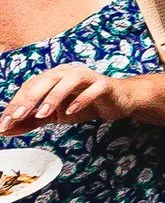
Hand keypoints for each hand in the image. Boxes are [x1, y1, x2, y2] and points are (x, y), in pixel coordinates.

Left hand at [0, 65, 132, 132]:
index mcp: (54, 77)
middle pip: (47, 79)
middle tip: (18, 115)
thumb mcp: (54, 115)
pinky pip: (93, 89)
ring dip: (54, 96)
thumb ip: (31, 120)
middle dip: (30, 97)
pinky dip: (81, 99)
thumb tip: (6, 130)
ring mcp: (88, 77)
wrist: (117, 101)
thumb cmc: (84, 104)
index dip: (17, 102)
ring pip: (68, 80)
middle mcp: (69, 72)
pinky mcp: (104, 85)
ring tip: (43, 114)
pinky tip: (71, 112)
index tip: (5, 122)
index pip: (31, 86)